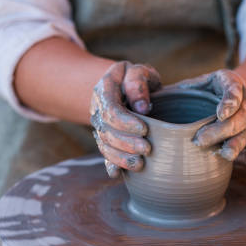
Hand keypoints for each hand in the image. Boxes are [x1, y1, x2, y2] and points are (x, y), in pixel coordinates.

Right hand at [90, 61, 160, 177]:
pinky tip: (117, 174)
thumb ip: (138, 81)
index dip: (125, 122)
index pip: (110, 110)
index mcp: (104, 90)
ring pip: (104, 145)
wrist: (126, 85)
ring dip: (121, 157)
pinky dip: (110, 165)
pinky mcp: (105, 138)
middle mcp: (98, 110)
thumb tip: (142, 108)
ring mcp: (99, 125)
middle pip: (107, 131)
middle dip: (126, 143)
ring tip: (140, 164)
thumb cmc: (137, 78)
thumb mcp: (139, 70)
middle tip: (147, 149)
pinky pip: (105, 154)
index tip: (145, 129)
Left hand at [176, 70, 245, 164]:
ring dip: (237, 143)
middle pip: (239, 115)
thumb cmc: (207, 90)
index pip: (233, 89)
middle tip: (200, 140)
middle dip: (221, 130)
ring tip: (224, 154)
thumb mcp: (195, 83)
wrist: (240, 93)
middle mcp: (245, 99)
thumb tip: (145, 104)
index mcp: (229, 81)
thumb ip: (176, 91)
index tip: (220, 114)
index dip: (229, 102)